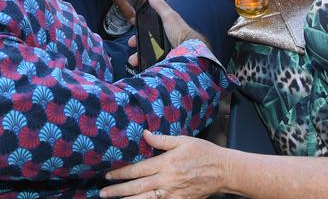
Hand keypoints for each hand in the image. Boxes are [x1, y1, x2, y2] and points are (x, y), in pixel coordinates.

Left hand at [101, 131, 227, 198]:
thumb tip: (144, 134)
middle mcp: (167, 180)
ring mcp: (173, 194)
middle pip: (137, 187)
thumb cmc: (204, 153)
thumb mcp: (183, 140)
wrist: (224, 171)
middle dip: (118, 190)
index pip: (138, 169)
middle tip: (103, 192)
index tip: (109, 175)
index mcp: (166, 163)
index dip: (121, 173)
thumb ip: (161, 140)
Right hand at [126, 0, 206, 69]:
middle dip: (138, 46)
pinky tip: (141, 66)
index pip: (149, 31)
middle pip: (147, 44)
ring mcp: (165, 52)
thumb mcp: (169, 17)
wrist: (189, 51)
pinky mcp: (165, 62)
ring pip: (149, 55)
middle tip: (132, 47)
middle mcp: (165, 41)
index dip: (140, 33)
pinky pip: (153, 64)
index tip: (134, 35)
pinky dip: (146, 64)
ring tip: (134, 60)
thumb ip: (160, 6)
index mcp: (165, 30)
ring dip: (139, 57)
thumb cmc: (180, 32)